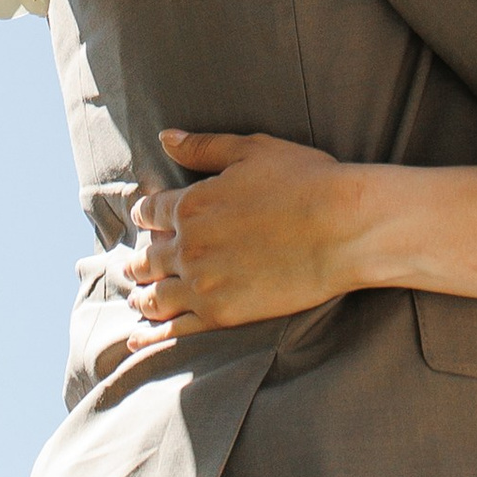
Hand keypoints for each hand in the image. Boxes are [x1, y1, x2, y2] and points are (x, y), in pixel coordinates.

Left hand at [124, 130, 372, 341]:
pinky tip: (138, 339)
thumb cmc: (305, 181)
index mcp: (191, 203)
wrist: (343, 228)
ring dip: (141, 295)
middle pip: (147, 257)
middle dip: (138, 260)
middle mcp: (188, 245)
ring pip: (154, 295)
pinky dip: (151, 335)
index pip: (150, 212)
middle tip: (133, 265)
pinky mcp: (221, 315)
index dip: (145, 216)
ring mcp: (202, 284)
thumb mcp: (251, 150)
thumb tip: (165, 138)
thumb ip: (203, 147)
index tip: (146, 221)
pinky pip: (174, 330)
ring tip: (137, 299)